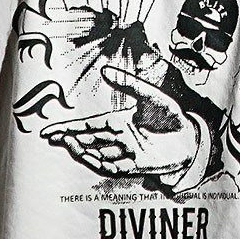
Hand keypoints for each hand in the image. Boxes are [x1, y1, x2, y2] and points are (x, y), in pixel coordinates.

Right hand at [41, 65, 200, 175]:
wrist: (191, 136)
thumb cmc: (170, 115)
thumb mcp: (150, 95)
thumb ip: (128, 84)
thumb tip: (104, 70)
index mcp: (117, 122)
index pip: (86, 126)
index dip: (67, 129)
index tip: (48, 132)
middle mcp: (117, 139)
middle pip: (87, 141)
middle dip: (68, 140)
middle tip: (53, 137)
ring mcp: (125, 154)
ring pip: (96, 155)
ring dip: (82, 152)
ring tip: (70, 144)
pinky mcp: (136, 166)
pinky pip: (114, 168)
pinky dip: (101, 165)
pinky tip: (92, 158)